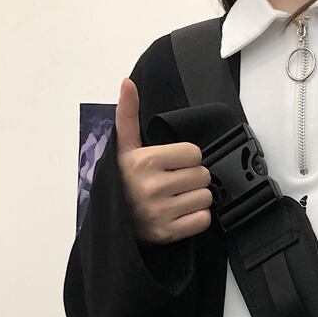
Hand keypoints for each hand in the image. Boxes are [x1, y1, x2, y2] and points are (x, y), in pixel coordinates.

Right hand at [115, 77, 213, 244]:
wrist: (111, 222)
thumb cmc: (121, 183)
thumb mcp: (123, 148)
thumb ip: (128, 115)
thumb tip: (128, 83)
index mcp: (145, 161)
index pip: (194, 153)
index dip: (187, 159)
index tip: (173, 165)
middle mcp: (152, 187)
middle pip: (203, 175)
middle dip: (192, 178)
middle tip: (174, 184)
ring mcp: (160, 212)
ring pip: (206, 198)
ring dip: (196, 198)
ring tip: (177, 199)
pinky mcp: (168, 233)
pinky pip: (203, 220)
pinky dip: (197, 218)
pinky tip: (180, 214)